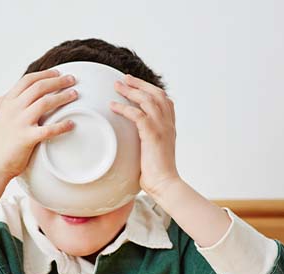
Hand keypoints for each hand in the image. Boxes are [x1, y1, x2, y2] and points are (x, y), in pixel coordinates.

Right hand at [0, 69, 77, 180]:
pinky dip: (62, 126)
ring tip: (75, 94)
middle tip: (72, 79)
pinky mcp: (27, 139)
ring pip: (45, 103)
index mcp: (7, 103)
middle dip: (57, 81)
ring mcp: (20, 123)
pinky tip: (72, 124)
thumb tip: (6, 94)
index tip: (57, 72)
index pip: (26, 81)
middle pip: (39, 88)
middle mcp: (13, 110)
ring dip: (62, 96)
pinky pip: (48, 130)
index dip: (44, 74)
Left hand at [110, 74, 180, 196]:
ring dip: (131, 91)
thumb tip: (132, 139)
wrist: (165, 184)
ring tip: (117, 85)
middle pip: (156, 94)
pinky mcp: (153, 135)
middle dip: (139, 84)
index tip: (137, 85)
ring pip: (148, 100)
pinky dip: (124, 108)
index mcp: (169, 126)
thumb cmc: (157, 173)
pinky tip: (113, 106)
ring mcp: (162, 128)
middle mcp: (168, 124)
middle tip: (124, 78)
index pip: (165, 100)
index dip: (151, 90)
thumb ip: (147, 140)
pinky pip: (137, 115)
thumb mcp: (154, 151)